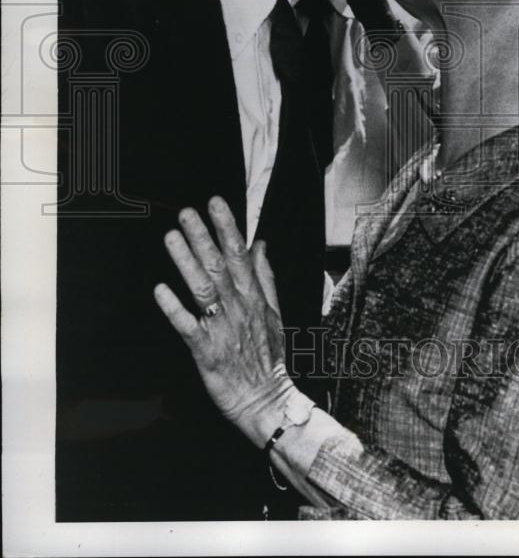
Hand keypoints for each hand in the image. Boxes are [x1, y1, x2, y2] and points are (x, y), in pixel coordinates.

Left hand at [154, 196, 293, 448]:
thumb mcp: (274, 311)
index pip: (240, 254)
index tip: (216, 203)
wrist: (266, 400)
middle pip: (218, 266)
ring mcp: (221, 328)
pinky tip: (160, 289)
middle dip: (202, 237)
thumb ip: (265, 275)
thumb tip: (260, 243)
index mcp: (254, 296)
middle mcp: (238, 307)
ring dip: (185, 262)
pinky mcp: (205, 351)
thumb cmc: (269, 356)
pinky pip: (187, 326)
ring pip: (202, 289)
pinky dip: (174, 308)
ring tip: (171, 237)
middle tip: (186, 213)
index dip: (227, 227)